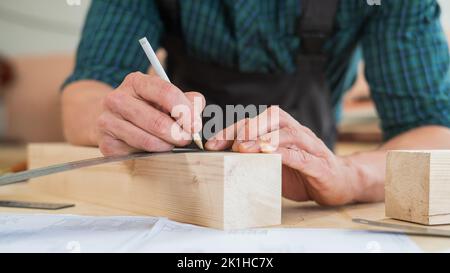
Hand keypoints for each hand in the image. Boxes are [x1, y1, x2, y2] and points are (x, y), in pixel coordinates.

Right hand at [97, 72, 204, 155]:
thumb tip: (197, 120)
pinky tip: (154, 149)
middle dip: (179, 134)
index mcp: (136, 82)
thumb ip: (189, 102)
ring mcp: (107, 121)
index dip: (185, 112)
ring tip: (172, 144)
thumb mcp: (169, 98)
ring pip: (148, 141)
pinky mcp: (106, 144)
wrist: (114, 120)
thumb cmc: (149, 108)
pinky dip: (152, 155)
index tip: (195, 126)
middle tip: (187, 139)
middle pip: (157, 121)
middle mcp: (117, 99)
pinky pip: (138, 154)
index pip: (166, 93)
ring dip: (167, 146)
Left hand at [205, 106, 359, 205]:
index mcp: (283, 131)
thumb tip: (224, 163)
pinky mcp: (319, 164)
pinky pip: (301, 155)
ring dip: (263, 138)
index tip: (212, 144)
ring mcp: (309, 146)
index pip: (255, 122)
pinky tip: (270, 156)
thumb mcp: (275, 165)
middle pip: (272, 117)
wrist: (342, 183)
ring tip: (244, 148)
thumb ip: (256, 160)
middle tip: (228, 144)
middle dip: (247, 128)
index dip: (232, 130)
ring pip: (287, 132)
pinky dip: (284, 153)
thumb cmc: (304, 173)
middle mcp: (297, 132)